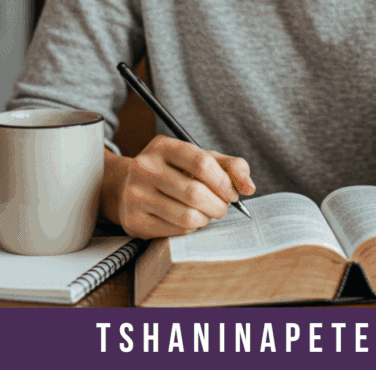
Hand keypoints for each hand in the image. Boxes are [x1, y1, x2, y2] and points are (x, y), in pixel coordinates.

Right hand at [113, 136, 254, 238]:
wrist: (126, 187)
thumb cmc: (172, 171)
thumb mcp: (198, 159)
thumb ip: (228, 166)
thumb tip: (249, 186)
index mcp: (163, 146)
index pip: (201, 162)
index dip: (223, 181)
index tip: (233, 193)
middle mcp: (145, 167)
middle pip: (195, 192)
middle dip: (218, 205)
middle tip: (222, 208)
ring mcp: (136, 194)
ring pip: (186, 215)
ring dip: (206, 218)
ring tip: (207, 214)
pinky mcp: (133, 220)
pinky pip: (175, 230)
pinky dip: (191, 228)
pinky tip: (190, 220)